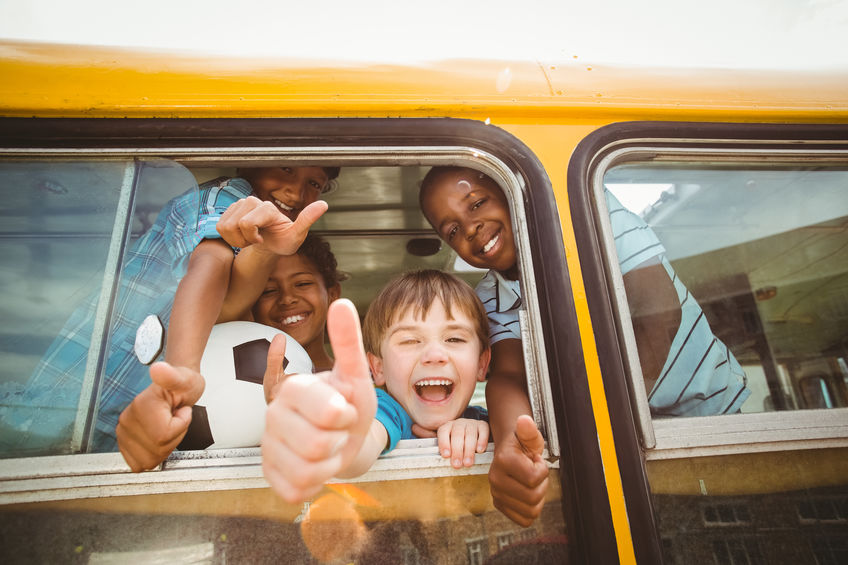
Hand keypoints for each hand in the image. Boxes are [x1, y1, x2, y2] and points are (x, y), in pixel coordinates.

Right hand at [116, 362, 204, 471]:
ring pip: (149, 460)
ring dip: (164, 448)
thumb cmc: (182, 384)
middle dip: (174, 438)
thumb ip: (171, 376)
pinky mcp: (124, 443)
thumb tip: (159, 369)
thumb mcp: (184, 379)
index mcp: (140, 405)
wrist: (175, 387)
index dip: (181, 425)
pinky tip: (157, 439)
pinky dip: (151, 456)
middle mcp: (127, 420)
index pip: (164, 435)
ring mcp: (123, 433)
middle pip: (157, 450)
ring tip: (166, 427)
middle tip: (174, 419)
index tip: (180, 410)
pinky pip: (138, 464)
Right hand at [216, 196, 327, 253]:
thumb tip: (324, 204)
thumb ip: (308, 219)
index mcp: (268, 207)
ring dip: (236, 239)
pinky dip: (229, 237)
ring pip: (225, 226)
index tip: (262, 240)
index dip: (252, 238)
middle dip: (244, 239)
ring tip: (250, 238)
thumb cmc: (283, 241)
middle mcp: (252, 201)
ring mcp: (239, 204)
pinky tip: (242, 236)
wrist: (271, 245)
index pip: (247, 223)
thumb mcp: (297, 235)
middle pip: (235, 225)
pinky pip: (219, 226)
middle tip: (256, 241)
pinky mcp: (230, 210)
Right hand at [262, 299, 375, 503]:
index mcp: (292, 388)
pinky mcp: (269, 474)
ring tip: (329, 449)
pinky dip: (315, 485)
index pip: (330, 413)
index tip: (345, 410)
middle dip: (339, 442)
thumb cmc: (349, 404)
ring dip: (329, 464)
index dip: (347, 417)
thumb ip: (348, 341)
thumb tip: (342, 302)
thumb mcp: (355, 375)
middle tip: (337, 432)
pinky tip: (316, 467)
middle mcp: (272, 415)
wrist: (343, 438)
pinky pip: (296, 491)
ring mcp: (267, 446)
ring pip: (307, 472)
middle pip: (318, 446)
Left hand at [436, 418, 488, 468]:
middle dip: (457, 451)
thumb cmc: (461, 442)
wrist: (476, 434)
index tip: (446, 455)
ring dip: (469, 450)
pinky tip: (480, 450)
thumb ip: (448, 452)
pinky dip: (482, 441)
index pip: (443, 432)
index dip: (444, 443)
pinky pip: (483, 432)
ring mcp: (471, 423)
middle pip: (457, 435)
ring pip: (470, 435)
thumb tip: (447, 461)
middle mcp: (459, 423)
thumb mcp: (451, 445)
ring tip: (468, 463)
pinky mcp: (483, 425)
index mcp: (448, 426)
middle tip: (457, 464)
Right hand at [488, 414, 548, 526]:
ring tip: (532, 482)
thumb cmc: (522, 444)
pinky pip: (524, 520)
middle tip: (535, 472)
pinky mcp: (500, 505)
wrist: (509, 452)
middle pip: (533, 497)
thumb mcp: (529, 436)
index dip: (542, 469)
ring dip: (537, 497)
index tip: (535, 460)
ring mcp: (496, 494)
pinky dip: (531, 510)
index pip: (534, 478)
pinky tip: (528, 493)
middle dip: (541, 485)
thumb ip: (529, 430)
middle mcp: (496, 479)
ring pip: (531, 511)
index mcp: (503, 461)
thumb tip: (524, 420)